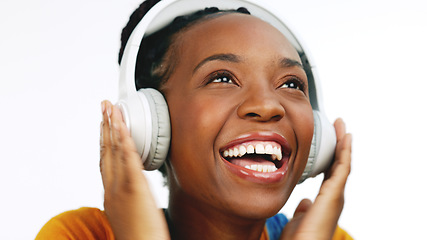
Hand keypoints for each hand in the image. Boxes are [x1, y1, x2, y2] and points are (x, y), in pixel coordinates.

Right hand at [100, 100, 169, 239]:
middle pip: (106, 150)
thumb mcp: (129, 213)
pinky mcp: (134, 188)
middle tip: (104, 106)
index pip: (105, 160)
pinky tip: (122, 126)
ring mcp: (121, 187)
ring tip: (110, 107)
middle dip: (104, 126)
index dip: (103, 139)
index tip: (104, 124)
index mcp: (111, 193)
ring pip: (114, 150)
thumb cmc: (139, 236)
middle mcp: (112, 187)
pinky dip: (124, 140)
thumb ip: (128, 195)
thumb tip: (135, 185)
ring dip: (112, 126)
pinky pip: (128, 158)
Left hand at [281, 118, 351, 239]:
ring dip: (344, 144)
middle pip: (340, 163)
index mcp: (326, 198)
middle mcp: (334, 195)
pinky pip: (342, 168)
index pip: (332, 171)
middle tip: (339, 125)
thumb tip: (305, 201)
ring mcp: (336, 195)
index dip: (333, 154)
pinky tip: (345, 138)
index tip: (332, 138)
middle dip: (340, 144)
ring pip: (344, 163)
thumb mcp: (301, 218)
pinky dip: (345, 152)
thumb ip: (305, 208)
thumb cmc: (300, 238)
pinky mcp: (334, 194)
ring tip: (343, 126)